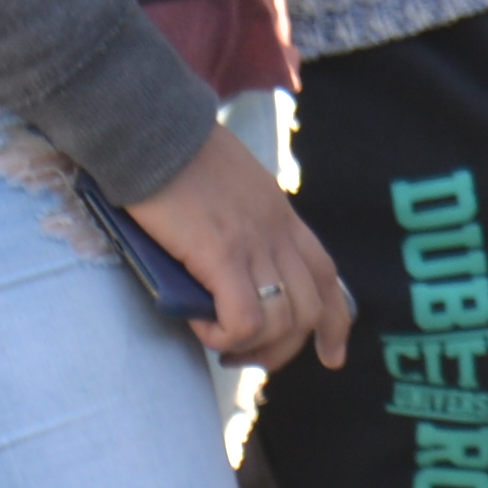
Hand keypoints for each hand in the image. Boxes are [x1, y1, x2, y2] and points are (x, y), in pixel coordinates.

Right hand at [137, 118, 357, 375]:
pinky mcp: (222, 254)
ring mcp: (253, 243)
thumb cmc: (176, 156)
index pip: (326, 275)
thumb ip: (241, 224)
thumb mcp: (230, 188)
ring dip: (252, 347)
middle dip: (286, 348)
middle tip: (246, 356)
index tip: (331, 354)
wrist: (152, 131)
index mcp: (281, 214)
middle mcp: (277, 231)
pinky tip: (199, 326)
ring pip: (283, 321)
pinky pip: (245, 320)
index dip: (336, 320)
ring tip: (218, 342)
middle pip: (311, 308)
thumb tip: (226, 269)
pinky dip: (225, 336)